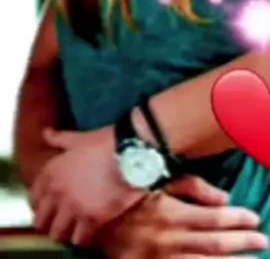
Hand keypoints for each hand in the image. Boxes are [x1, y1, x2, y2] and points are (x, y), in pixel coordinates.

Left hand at [30, 125, 143, 244]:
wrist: (132, 151)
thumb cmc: (106, 141)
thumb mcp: (78, 138)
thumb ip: (59, 139)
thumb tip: (46, 133)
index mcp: (52, 172)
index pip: (34, 197)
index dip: (41, 203)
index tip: (49, 205)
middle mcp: (58, 193)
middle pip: (41, 221)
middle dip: (49, 222)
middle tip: (61, 220)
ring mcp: (74, 208)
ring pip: (58, 234)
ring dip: (65, 232)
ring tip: (74, 228)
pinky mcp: (92, 219)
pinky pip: (80, 240)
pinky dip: (84, 238)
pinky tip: (90, 231)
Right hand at [98, 185, 269, 257]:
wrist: (92, 222)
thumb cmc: (131, 196)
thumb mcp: (160, 183)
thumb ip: (193, 188)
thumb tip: (225, 198)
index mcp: (172, 213)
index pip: (214, 218)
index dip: (238, 219)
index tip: (256, 219)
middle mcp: (169, 239)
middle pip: (215, 243)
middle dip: (243, 243)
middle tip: (265, 241)